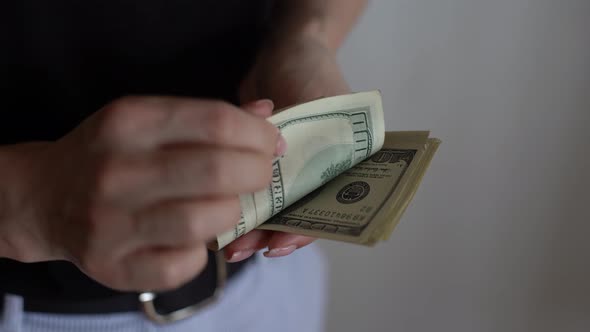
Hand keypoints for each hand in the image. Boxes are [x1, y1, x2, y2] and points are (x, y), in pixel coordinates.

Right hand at [11, 96, 280, 291]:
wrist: (45, 197)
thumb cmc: (109, 153)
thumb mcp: (145, 119)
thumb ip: (204, 117)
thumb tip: (266, 112)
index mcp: (129, 122)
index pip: (215, 121)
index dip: (258, 134)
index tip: (273, 142)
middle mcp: (117, 171)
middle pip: (217, 172)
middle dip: (257, 172)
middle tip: (262, 173)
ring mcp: (112, 223)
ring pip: (204, 220)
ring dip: (233, 212)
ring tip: (229, 204)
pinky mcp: (114, 267)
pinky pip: (183, 264)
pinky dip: (203, 251)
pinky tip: (198, 238)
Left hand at [226, 34, 350, 261]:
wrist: (285, 51)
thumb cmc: (312, 71)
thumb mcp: (321, 100)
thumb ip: (311, 137)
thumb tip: (289, 180)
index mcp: (344, 165)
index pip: (328, 209)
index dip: (305, 230)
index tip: (279, 242)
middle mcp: (319, 174)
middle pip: (298, 217)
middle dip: (271, 234)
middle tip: (245, 247)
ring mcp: (291, 172)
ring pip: (273, 210)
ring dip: (251, 227)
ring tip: (228, 242)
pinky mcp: (264, 166)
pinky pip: (252, 192)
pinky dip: (238, 205)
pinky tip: (220, 219)